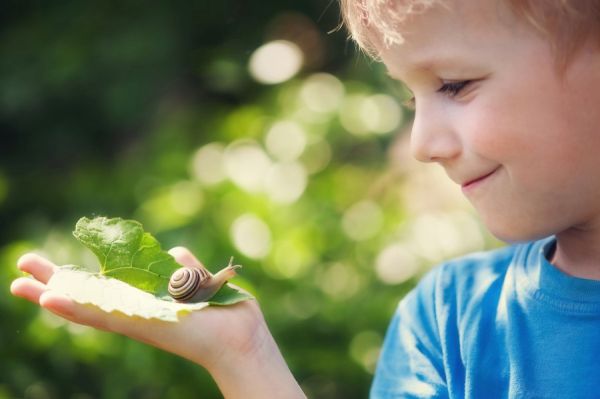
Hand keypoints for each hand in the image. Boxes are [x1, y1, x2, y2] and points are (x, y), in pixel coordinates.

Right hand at [11, 248, 305, 398]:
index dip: (76, 278)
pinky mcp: (142, 325)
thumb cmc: (225, 311)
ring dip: (52, 295)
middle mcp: (136, 312)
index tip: (48, 264)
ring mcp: (136, 320)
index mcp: (146, 301)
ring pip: (85, 308)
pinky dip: (76, 309)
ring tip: (19, 284)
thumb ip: (185, 266)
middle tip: (20, 272)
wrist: (241, 333)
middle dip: (54, 284)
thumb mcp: (201, 280)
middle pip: (86, 297)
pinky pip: (105, 316)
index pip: (103, 288)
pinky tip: (50, 299)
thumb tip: (175, 251)